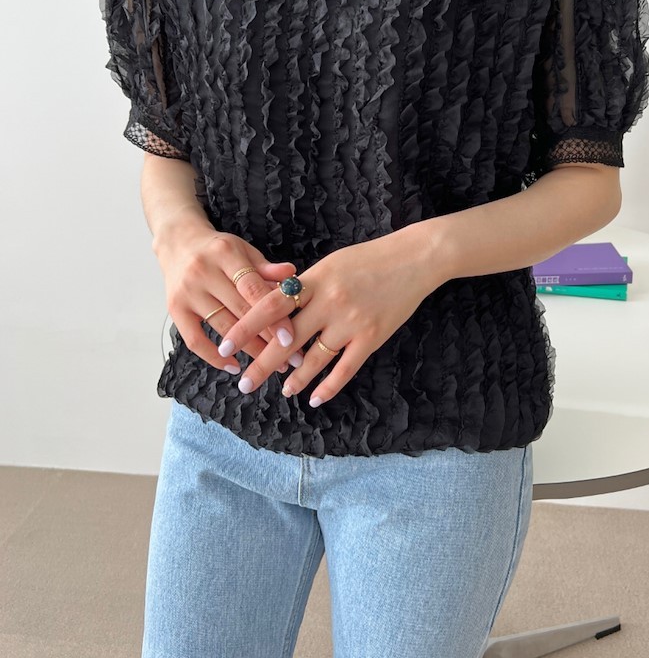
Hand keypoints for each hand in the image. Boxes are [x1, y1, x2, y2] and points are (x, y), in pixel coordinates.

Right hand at [157, 227, 306, 374]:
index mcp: (225, 253)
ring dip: (248, 350)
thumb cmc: (218, 250)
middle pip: (240, 311)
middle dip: (267, 338)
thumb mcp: (244, 250)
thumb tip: (292, 275)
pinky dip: (213, 357)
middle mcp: (203, 272)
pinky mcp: (175, 309)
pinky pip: (194, 340)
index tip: (291, 336)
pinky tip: (233, 365)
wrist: (179, 243)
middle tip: (289, 357)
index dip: (273, 314)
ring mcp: (187, 292)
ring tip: (268, 364)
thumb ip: (266, 267)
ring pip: (222, 328)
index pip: (253, 288)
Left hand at [217, 226, 443, 405]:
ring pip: (314, 359)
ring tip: (282, 391)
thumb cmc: (368, 259)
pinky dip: (328, 387)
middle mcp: (329, 302)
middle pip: (287, 339)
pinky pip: (345, 369)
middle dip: (262, 364)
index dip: (244, 327)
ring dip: (295, 380)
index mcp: (314, 280)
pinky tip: (314, 398)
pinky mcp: (372, 337)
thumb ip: (304, 286)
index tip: (224, 345)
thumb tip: (274, 308)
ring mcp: (351, 322)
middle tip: (244, 384)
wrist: (414, 258)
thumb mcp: (330, 264)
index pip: (270, 305)